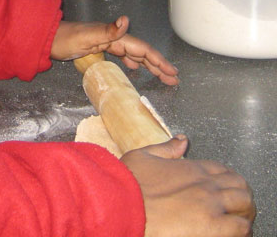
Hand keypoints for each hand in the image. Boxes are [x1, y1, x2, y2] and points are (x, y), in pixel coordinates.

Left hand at [50, 16, 178, 84]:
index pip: (142, 48)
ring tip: (163, 76)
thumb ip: (107, 30)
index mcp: (114, 36)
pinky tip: (136, 69)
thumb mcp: (86, 35)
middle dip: (159, 65)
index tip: (172, 71)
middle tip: (174, 78)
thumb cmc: (65, 38)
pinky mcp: (99, 49)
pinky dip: (133, 63)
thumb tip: (126, 20)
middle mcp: (113, 38)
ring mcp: (106, 44)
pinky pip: (122, 56)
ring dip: (149, 65)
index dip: (158, 60)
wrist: (47, 38)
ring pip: (134, 55)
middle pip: (141, 52)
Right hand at [121, 136, 255, 236]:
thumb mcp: (143, 156)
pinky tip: (232, 233)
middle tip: (233, 206)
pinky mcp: (212, 226)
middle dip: (239, 195)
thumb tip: (182, 139)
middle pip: (239, 185)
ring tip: (236, 220)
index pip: (222, 170)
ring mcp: (210, 205)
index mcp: (190, 167)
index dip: (226, 179)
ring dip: (243, 211)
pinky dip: (241, 230)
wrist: (121, 204)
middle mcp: (205, 184)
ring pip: (245, 204)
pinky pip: (241, 227)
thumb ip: (166, 148)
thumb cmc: (128, 183)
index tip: (222, 189)